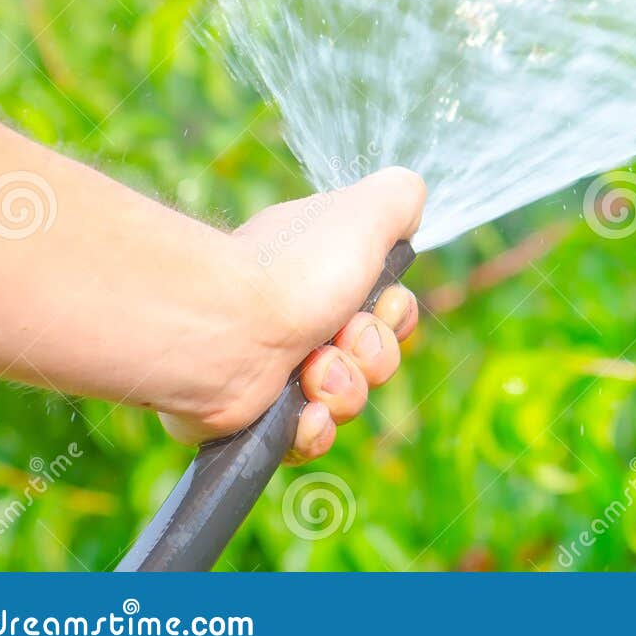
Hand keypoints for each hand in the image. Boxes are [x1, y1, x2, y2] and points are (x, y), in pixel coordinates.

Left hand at [157, 168, 425, 461]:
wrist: (226, 330)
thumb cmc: (295, 269)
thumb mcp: (365, 209)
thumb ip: (400, 198)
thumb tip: (409, 216)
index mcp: (321, 273)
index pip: (385, 309)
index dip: (395, 315)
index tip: (381, 304)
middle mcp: (300, 318)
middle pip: (375, 358)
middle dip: (372, 355)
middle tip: (340, 339)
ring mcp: (277, 371)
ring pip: (348, 400)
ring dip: (344, 389)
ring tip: (313, 373)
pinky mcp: (256, 418)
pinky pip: (310, 437)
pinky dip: (314, 428)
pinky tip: (302, 412)